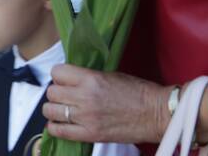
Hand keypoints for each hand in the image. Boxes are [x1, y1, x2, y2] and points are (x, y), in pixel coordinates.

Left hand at [42, 65, 171, 144]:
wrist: (156, 113)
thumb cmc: (138, 92)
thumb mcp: (110, 75)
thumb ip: (87, 77)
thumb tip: (69, 79)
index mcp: (91, 79)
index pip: (57, 72)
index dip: (59, 75)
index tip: (64, 79)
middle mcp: (85, 97)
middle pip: (52, 92)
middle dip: (57, 92)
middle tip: (65, 94)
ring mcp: (86, 118)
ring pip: (50, 111)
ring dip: (54, 109)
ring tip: (63, 109)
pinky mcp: (90, 134)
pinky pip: (59, 131)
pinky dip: (55, 127)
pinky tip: (60, 124)